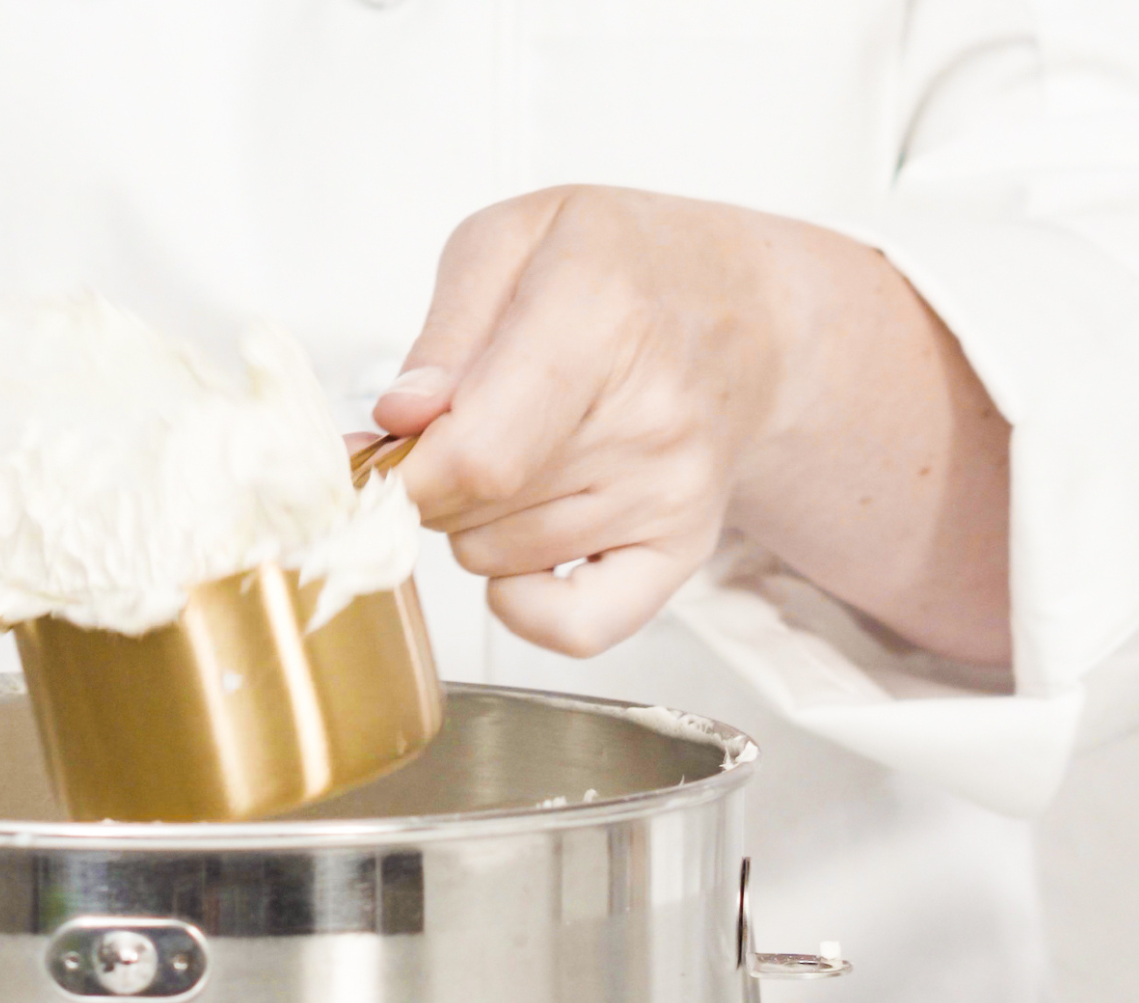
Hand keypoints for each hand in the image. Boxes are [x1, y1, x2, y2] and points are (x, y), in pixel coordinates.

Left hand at [374, 186, 1008, 665]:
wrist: (750, 312)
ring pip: (502, 562)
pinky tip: (523, 552)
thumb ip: (446, 328)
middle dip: (434, 483)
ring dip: (476, 524)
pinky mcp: (683, 550)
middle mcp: (648, 417)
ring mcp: (671, 493)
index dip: (409, 471)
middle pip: (479, 511)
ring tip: (516, 456)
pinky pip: (575, 629)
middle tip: (460, 431)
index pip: (479, 455)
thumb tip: (399, 421)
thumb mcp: (519, 237)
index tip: (388, 450)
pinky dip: (524, 604)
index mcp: (599, 317)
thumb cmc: (624, 268)